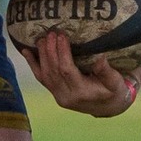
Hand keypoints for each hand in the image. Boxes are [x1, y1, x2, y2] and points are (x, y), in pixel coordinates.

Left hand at [16, 30, 136, 117]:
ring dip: (41, 55)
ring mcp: (58, 96)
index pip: (67, 70)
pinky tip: (26, 51)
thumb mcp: (115, 83)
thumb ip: (106, 72)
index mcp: (82, 93)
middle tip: (50, 33)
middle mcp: (66, 96)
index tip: (61, 36)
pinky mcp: (54, 93)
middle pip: (53, 71)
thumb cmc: (113, 92)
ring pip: (45, 74)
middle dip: (50, 50)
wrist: (107, 107)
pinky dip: (32, 64)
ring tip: (41, 39)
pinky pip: (41, 78)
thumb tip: (100, 59)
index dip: (62, 53)